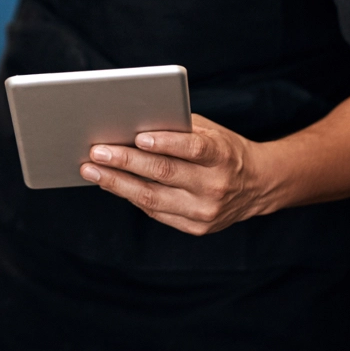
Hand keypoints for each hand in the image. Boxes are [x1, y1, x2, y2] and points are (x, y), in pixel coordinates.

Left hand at [80, 114, 276, 235]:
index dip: (166, 142)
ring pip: (153, 198)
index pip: (194, 148)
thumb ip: (177, 128)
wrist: (258, 185)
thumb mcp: (210, 131)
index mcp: (222, 156)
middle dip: (126, 162)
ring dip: (117, 183)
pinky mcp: (196, 227)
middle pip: (165, 173)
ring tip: (91, 170)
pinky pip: (156, 212)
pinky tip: (110, 183)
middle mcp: (215, 185)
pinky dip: (130, 196)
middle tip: (96, 151)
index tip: (137, 137)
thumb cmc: (223, 148)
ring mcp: (206, 211)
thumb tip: (130, 123)